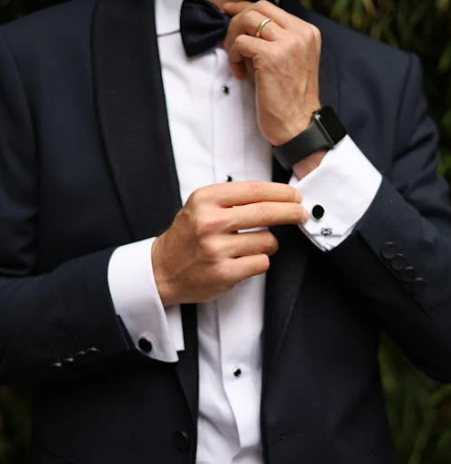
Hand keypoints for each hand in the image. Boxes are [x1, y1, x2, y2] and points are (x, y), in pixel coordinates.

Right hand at [152, 181, 307, 306]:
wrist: (161, 269)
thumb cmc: (186, 237)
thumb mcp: (200, 206)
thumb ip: (232, 199)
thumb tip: (275, 196)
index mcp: (205, 200)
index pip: (254, 190)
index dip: (281, 192)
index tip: (294, 196)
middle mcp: (210, 222)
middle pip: (267, 212)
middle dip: (291, 212)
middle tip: (301, 214)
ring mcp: (217, 249)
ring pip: (267, 241)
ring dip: (269, 243)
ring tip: (253, 244)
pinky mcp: (225, 273)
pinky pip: (261, 262)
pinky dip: (259, 261)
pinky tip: (244, 259)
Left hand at [222, 0, 321, 146]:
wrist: (299, 127)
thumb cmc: (290, 101)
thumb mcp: (288, 63)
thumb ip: (273, 42)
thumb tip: (242, 27)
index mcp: (307, 33)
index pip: (271, 6)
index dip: (245, 8)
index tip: (229, 13)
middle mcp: (300, 33)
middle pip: (258, 7)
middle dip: (236, 20)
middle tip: (227, 41)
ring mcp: (287, 43)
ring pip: (248, 20)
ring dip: (234, 38)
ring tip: (235, 61)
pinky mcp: (270, 56)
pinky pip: (240, 43)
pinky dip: (233, 57)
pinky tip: (240, 75)